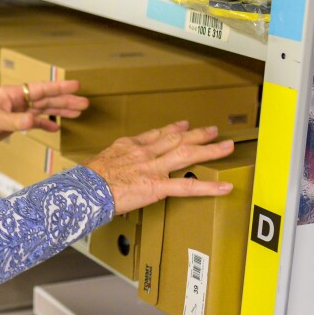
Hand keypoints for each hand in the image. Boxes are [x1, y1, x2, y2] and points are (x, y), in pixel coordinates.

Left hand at [0, 80, 88, 149]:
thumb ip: (15, 121)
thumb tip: (33, 121)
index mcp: (14, 94)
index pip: (41, 89)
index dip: (59, 87)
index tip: (76, 85)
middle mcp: (19, 101)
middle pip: (47, 99)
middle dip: (66, 101)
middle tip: (85, 103)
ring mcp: (18, 111)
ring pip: (44, 110)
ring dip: (60, 111)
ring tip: (78, 112)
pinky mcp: (16, 123)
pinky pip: (35, 122)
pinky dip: (45, 124)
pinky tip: (57, 127)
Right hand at [85, 122, 234, 214]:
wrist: (86, 189)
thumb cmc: (87, 179)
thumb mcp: (101, 160)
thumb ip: (114, 159)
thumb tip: (116, 164)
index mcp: (129, 145)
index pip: (156, 135)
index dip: (172, 129)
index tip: (182, 125)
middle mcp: (145, 153)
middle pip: (176, 139)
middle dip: (197, 134)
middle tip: (213, 130)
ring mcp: (153, 168)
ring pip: (187, 154)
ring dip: (210, 149)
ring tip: (227, 146)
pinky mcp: (157, 186)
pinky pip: (188, 186)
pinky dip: (209, 187)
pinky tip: (224, 187)